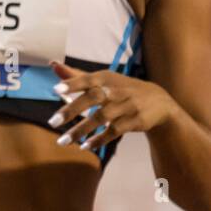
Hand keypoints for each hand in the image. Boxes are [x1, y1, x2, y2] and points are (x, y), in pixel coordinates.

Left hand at [49, 59, 177, 152]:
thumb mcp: (103, 79)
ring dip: (81, 130)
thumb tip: (52, 64)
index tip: (55, 90)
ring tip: (63, 141)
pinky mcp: (134, 121)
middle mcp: (116, 90)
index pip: (88, 79)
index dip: (72, 83)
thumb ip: (76, 76)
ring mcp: (127, 106)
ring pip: (101, 118)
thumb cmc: (121, 89)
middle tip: (52, 122)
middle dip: (71, 110)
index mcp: (106, 78)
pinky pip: (114, 131)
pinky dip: (99, 139)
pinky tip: (84, 146)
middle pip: (93, 98)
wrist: (159, 101)